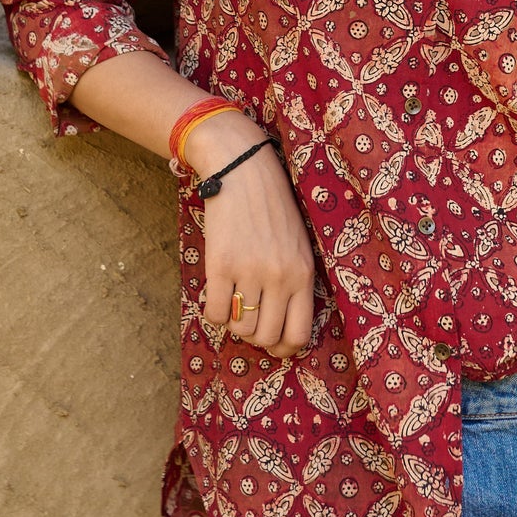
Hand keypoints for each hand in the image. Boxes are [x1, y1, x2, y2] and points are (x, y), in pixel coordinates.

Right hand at [186, 114, 316, 358]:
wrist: (243, 169)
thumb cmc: (273, 208)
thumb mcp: (299, 244)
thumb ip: (295, 282)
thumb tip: (282, 328)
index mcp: (304, 274)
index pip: (299, 334)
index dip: (283, 347)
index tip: (273, 342)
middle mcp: (279, 277)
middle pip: (265, 337)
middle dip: (254, 336)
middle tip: (247, 317)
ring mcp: (249, 272)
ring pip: (239, 328)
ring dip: (233, 322)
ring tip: (232, 300)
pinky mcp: (219, 264)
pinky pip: (214, 313)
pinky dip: (212, 312)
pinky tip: (215, 295)